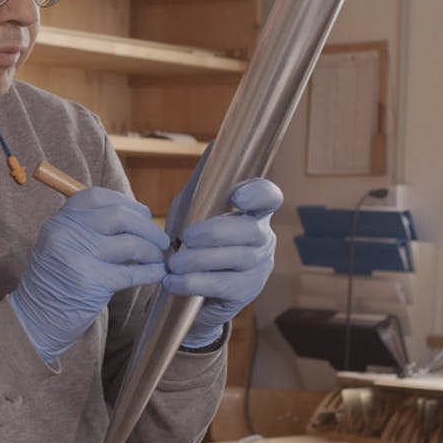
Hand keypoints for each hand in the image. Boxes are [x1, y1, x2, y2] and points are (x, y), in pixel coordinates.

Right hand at [9, 188, 170, 363]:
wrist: (36, 319)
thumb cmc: (57, 281)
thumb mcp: (63, 244)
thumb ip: (90, 228)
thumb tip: (139, 220)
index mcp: (60, 220)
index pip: (99, 197)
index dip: (128, 204)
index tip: (144, 216)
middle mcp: (66, 233)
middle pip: (120, 216)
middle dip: (148, 228)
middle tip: (161, 241)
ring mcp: (77, 256)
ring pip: (129, 244)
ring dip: (152, 251)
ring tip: (159, 258)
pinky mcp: (90, 283)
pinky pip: (131, 273)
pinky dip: (150, 273)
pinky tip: (158, 274)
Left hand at [163, 177, 282, 348]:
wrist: (190, 292)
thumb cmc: (193, 243)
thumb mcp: (191, 212)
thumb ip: (198, 188)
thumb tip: (210, 149)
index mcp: (252, 213)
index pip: (269, 197)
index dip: (258, 195)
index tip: (237, 197)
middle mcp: (262, 238)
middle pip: (252, 230)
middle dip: (216, 232)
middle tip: (185, 237)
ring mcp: (258, 266)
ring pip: (238, 258)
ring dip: (199, 260)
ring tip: (172, 263)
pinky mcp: (246, 292)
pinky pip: (223, 285)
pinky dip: (193, 283)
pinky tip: (172, 282)